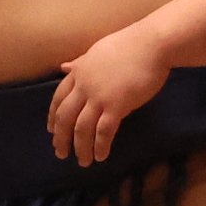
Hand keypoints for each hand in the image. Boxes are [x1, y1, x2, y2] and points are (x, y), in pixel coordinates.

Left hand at [47, 24, 174, 166]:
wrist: (153, 44)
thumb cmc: (131, 44)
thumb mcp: (98, 51)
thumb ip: (80, 63)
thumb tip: (63, 67)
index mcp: (80, 72)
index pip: (58, 97)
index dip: (53, 116)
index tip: (51, 130)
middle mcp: (85, 86)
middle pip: (65, 117)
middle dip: (61, 138)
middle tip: (60, 153)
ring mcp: (100, 97)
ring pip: (82, 128)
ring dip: (80, 147)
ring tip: (83, 161)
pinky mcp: (117, 106)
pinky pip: (104, 131)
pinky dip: (100, 146)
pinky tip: (101, 156)